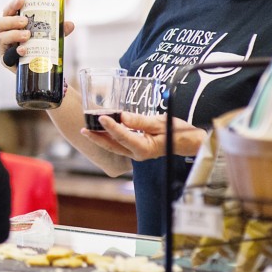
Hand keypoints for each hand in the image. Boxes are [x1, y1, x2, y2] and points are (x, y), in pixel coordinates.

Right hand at [0, 0, 73, 70]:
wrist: (35, 68)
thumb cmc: (37, 46)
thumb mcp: (48, 35)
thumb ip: (57, 30)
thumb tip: (70, 25)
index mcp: (11, 24)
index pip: (8, 11)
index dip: (12, 5)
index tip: (21, 1)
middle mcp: (4, 34)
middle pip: (0, 23)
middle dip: (12, 20)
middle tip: (25, 21)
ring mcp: (4, 47)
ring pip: (1, 38)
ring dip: (14, 35)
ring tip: (27, 35)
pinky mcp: (6, 61)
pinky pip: (6, 56)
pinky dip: (15, 52)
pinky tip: (23, 50)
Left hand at [80, 112, 205, 160]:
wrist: (187, 143)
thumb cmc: (177, 132)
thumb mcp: (160, 122)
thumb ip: (140, 121)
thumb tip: (122, 117)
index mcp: (145, 148)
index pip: (123, 137)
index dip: (112, 127)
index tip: (102, 117)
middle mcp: (137, 154)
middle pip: (113, 146)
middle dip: (97, 138)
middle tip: (84, 130)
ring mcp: (135, 153)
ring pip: (114, 146)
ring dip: (100, 138)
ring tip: (87, 130)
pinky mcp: (135, 149)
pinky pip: (118, 144)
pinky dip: (109, 137)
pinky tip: (101, 130)